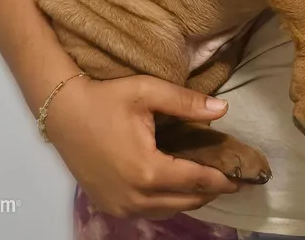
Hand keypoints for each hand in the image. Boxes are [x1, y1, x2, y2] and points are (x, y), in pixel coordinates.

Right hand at [47, 74, 239, 218]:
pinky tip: (175, 187)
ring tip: (206, 181)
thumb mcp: (148, 92)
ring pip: (167, 210)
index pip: (197, 181)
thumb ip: (186, 103)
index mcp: (147, 170)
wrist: (62, 112)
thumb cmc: (105, 99)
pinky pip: (147, 212)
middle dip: (211, 191)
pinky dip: (166, 203)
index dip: (222, 180)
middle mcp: (134, 196)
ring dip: (189, 198)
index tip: (242, 176)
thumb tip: (223, 111)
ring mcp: (119, 206)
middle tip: (229, 178)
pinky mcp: (108, 206)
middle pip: (186, 201)